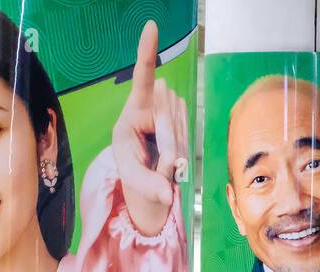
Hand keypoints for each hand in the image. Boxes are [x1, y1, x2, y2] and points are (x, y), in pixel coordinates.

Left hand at [112, 21, 189, 235]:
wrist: (148, 183)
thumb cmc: (134, 173)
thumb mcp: (133, 179)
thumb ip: (149, 186)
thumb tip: (168, 196)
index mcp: (133, 112)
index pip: (143, 78)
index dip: (147, 53)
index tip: (151, 26)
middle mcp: (154, 108)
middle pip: (167, 125)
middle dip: (165, 154)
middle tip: (159, 169)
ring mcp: (172, 116)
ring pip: (180, 138)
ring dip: (172, 159)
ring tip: (160, 165)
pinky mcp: (184, 127)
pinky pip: (186, 144)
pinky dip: (180, 160)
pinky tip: (172, 162)